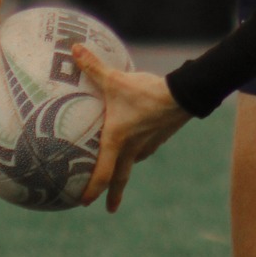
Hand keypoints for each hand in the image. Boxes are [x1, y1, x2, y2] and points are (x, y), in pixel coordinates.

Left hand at [72, 44, 191, 213]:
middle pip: (120, 178)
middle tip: (106, 208)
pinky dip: (134, 154)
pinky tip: (133, 145)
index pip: (104, 174)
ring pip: (131, 163)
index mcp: (118, 141)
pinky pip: (142, 151)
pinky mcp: (158, 138)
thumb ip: (92, 66)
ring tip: (116, 173)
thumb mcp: (115, 79)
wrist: (183, 95)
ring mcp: (147, 146)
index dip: (93, 190)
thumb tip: (72, 48)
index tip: (84, 202)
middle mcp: (132, 149)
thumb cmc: (145, 92)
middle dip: (113, 194)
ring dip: (123, 171)